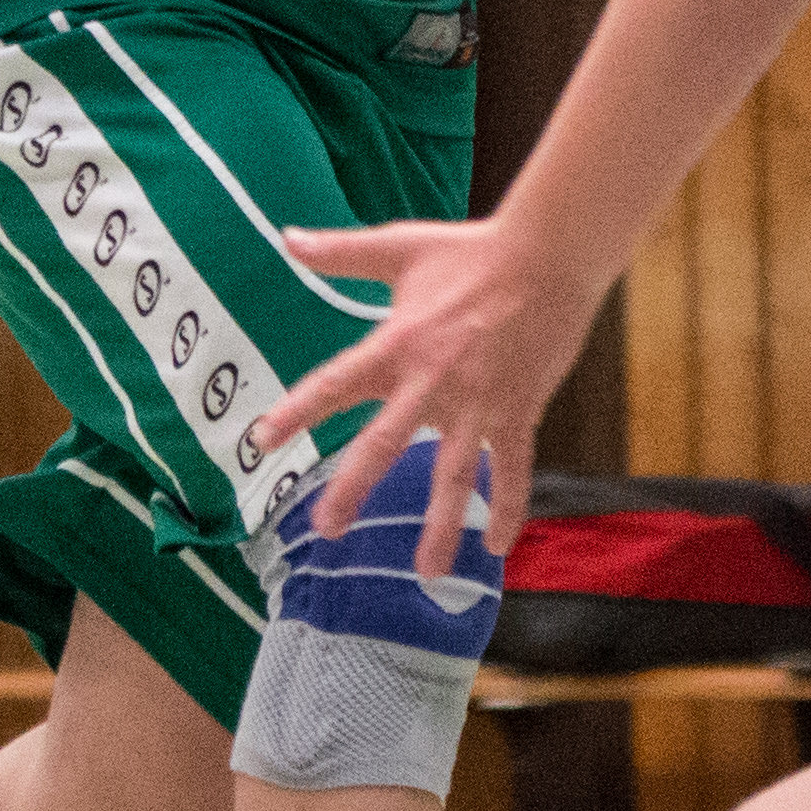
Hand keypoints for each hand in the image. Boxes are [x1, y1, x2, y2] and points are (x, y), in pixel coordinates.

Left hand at [253, 218, 605, 577]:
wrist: (549, 254)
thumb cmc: (472, 249)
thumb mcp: (401, 246)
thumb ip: (340, 252)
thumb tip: (286, 237)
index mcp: (396, 344)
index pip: (334, 383)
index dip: (297, 411)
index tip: (261, 441)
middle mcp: (431, 382)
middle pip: (384, 445)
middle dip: (352, 489)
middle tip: (327, 530)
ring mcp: (477, 402)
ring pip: (454, 477)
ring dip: (440, 527)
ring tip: (427, 573)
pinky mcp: (517, 410)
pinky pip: (512, 469)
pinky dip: (509, 507)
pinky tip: (498, 546)